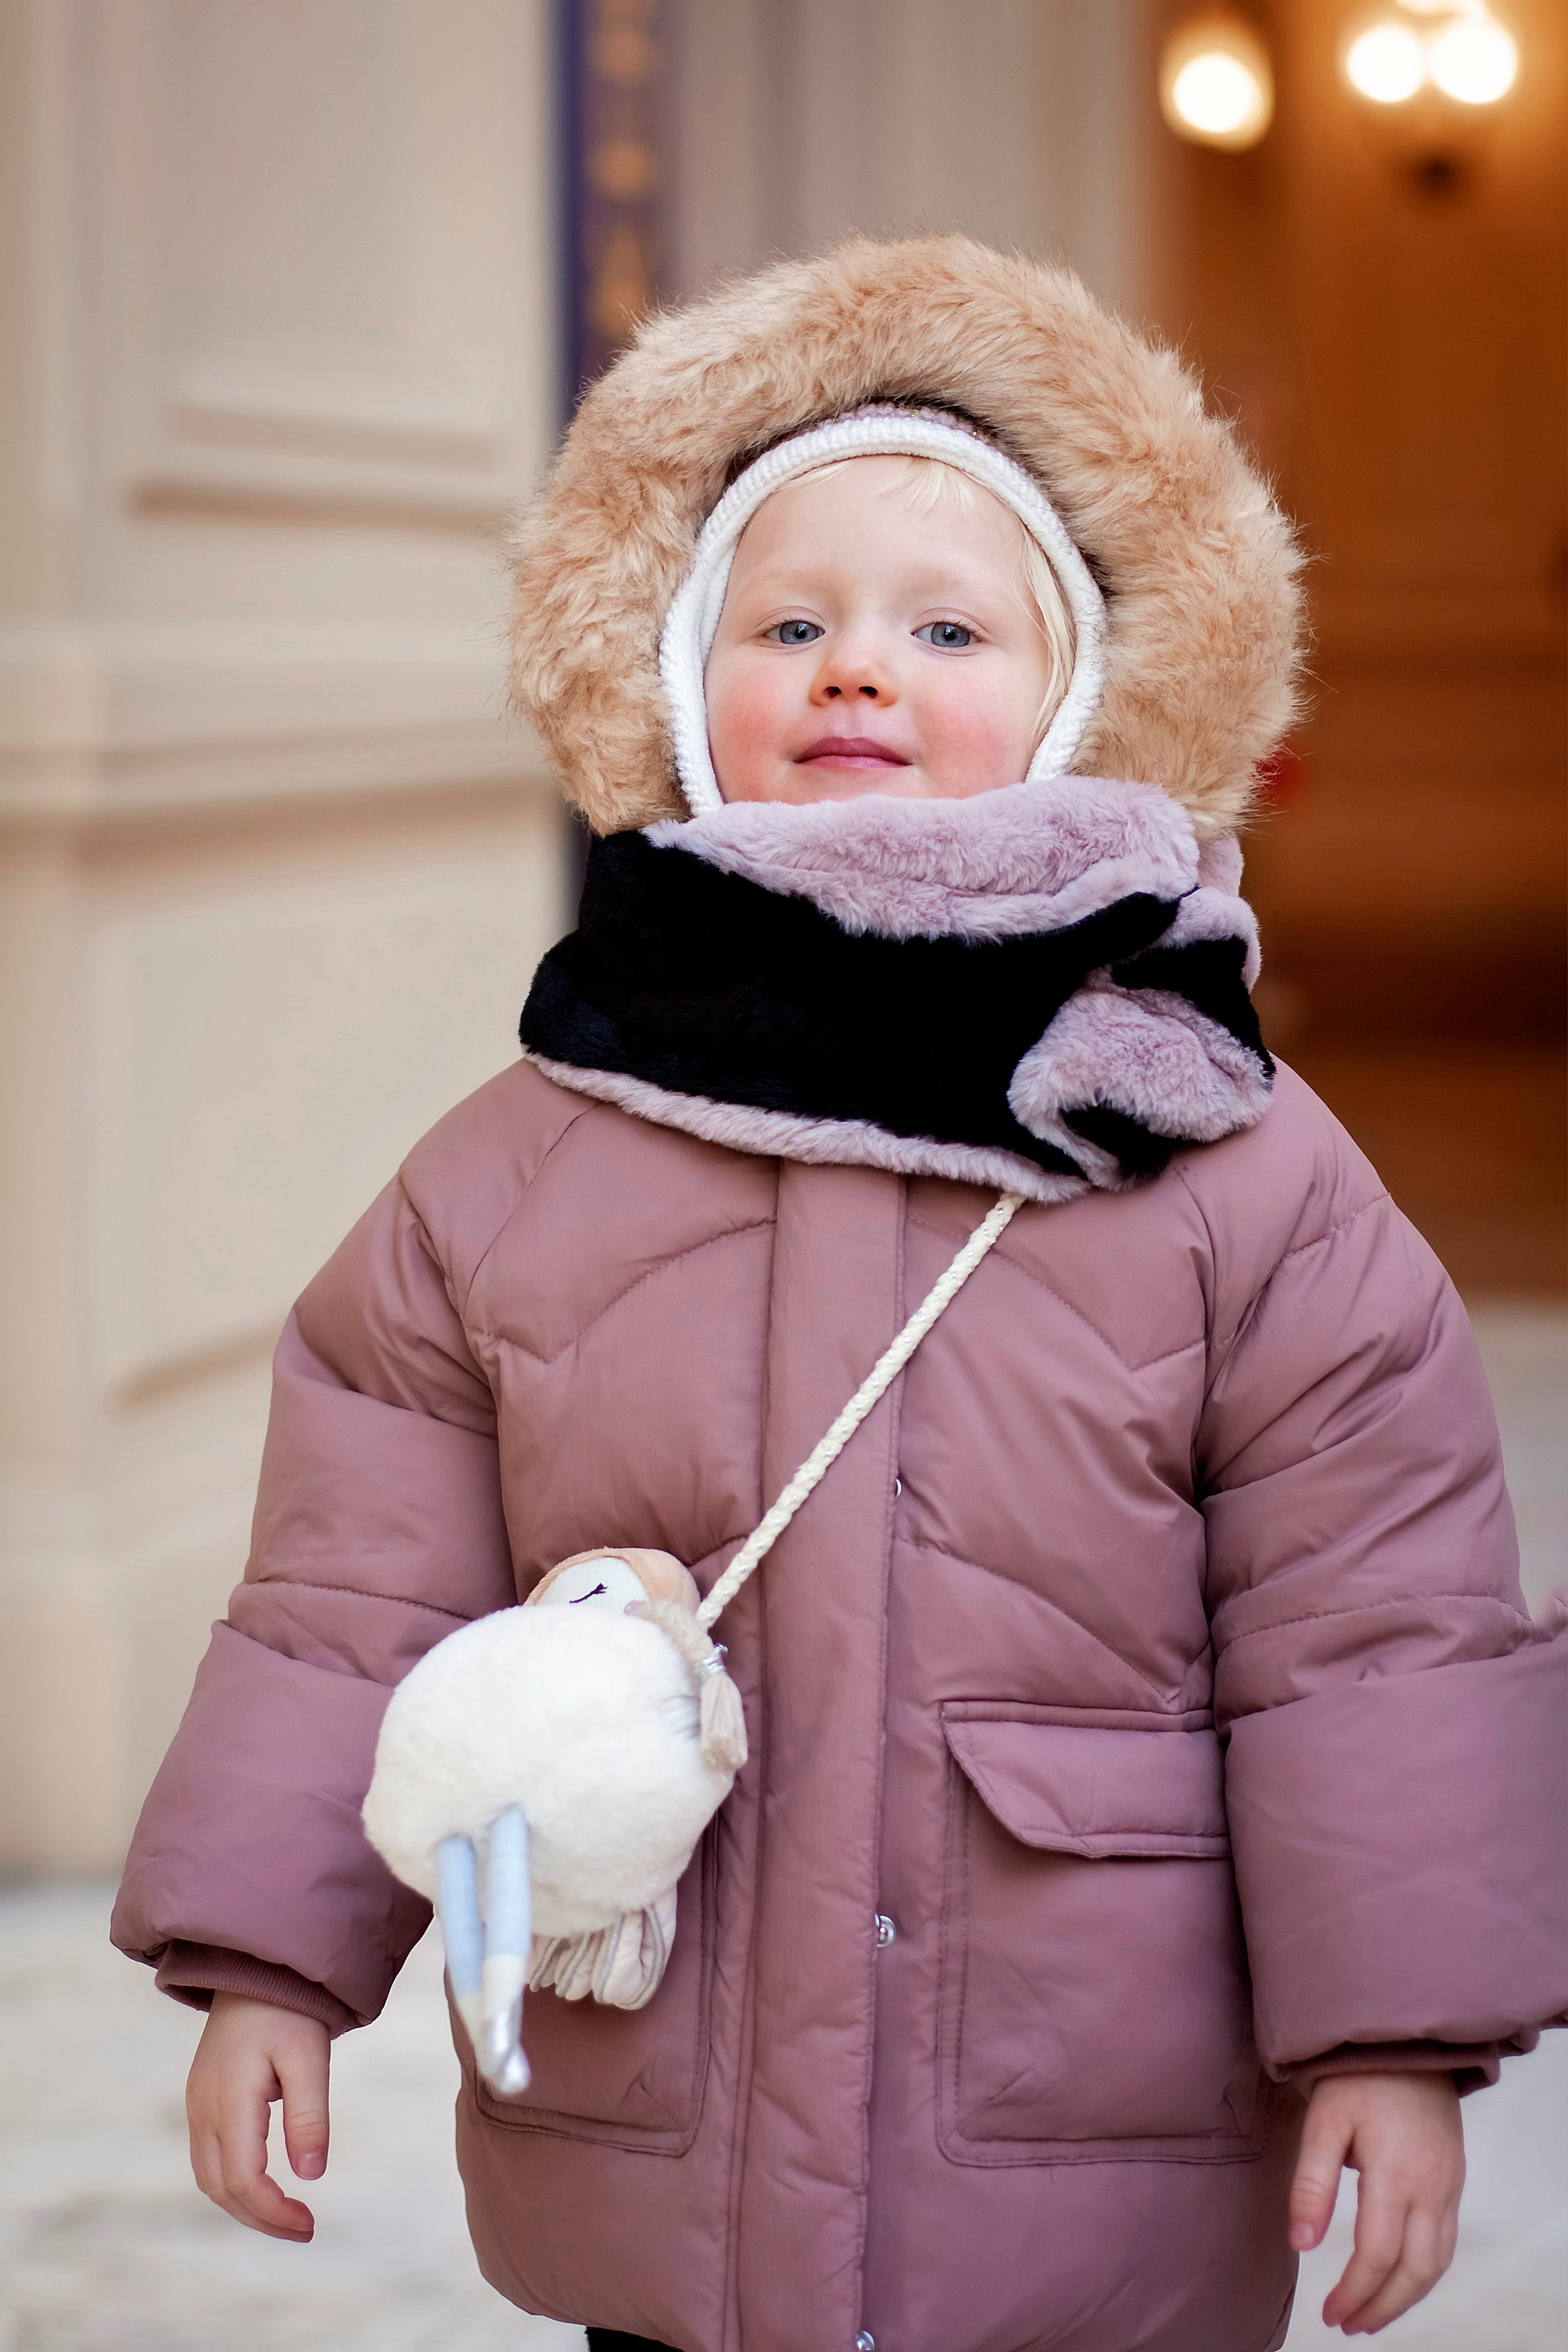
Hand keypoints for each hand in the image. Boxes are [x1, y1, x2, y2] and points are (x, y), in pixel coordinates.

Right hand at [186, 1991, 331, 2240]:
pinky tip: (264, 2184)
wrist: (254, 1969)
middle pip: (221, 2189)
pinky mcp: (201, 2100)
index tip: (310, 2224)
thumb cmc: (287, 2010)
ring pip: (209, 2178)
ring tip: (286, 2215)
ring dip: (244, 2205)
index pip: (244, 2180)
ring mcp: (197, 2105)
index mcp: (230, 2102)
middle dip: (260, 2218)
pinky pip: (208, 2158)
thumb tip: (311, 2176)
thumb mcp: (309, 2058)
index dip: (274, 2212)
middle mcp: (204, 2110)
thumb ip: (309, 2116)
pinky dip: (233, 2182)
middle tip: (303, 2229)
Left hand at [1289, 2071, 1464, 2334]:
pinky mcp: (1454, 2180)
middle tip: (1348, 2325)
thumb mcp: (1323, 2121)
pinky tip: (1399, 2280)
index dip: (1354, 2291)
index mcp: (1396, 2174)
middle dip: (1382, 2307)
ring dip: (1406, 2298)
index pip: (1378, 2254)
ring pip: (1436, 2263)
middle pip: (1415, 2271)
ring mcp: (1448, 2186)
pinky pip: (1446, 2242)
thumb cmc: (1357, 2076)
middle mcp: (1431, 2187)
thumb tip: (1301, 2245)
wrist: (1406, 2040)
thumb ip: (1312, 2184)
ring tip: (1371, 2315)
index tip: (1329, 2313)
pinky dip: (1424, 2273)